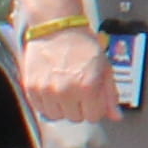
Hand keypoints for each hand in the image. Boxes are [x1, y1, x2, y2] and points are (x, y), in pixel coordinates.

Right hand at [13, 15, 115, 130]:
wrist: (57, 29)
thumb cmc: (84, 46)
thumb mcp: (105, 68)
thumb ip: (110, 94)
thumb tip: (116, 117)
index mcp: (88, 87)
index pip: (94, 116)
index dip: (96, 107)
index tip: (94, 97)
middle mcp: (65, 91)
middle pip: (76, 118)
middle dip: (80, 107)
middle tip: (79, 89)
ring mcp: (46, 91)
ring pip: (57, 117)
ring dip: (63, 107)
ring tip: (66, 89)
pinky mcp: (31, 88)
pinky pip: (41, 110)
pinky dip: (48, 104)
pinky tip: (53, 89)